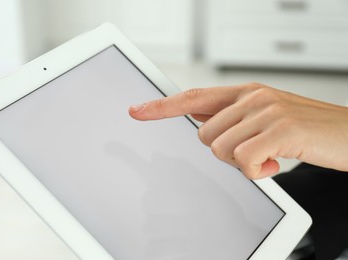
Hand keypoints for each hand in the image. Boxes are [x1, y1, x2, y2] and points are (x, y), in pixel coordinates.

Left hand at [129, 83, 347, 178]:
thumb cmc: (306, 128)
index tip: (138, 111)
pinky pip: (244, 160)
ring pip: (221, 149)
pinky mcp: (279, 130)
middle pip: (205, 135)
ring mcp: (266, 112)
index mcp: (245, 93)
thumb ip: (234, 120)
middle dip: (224, 152)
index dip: (162, 106)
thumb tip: (205, 128)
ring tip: (268, 155)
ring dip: (243, 162)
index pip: (193, 97)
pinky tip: (275, 162)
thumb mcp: (267, 117)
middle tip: (253, 151)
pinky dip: (257, 171)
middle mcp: (252, 98)